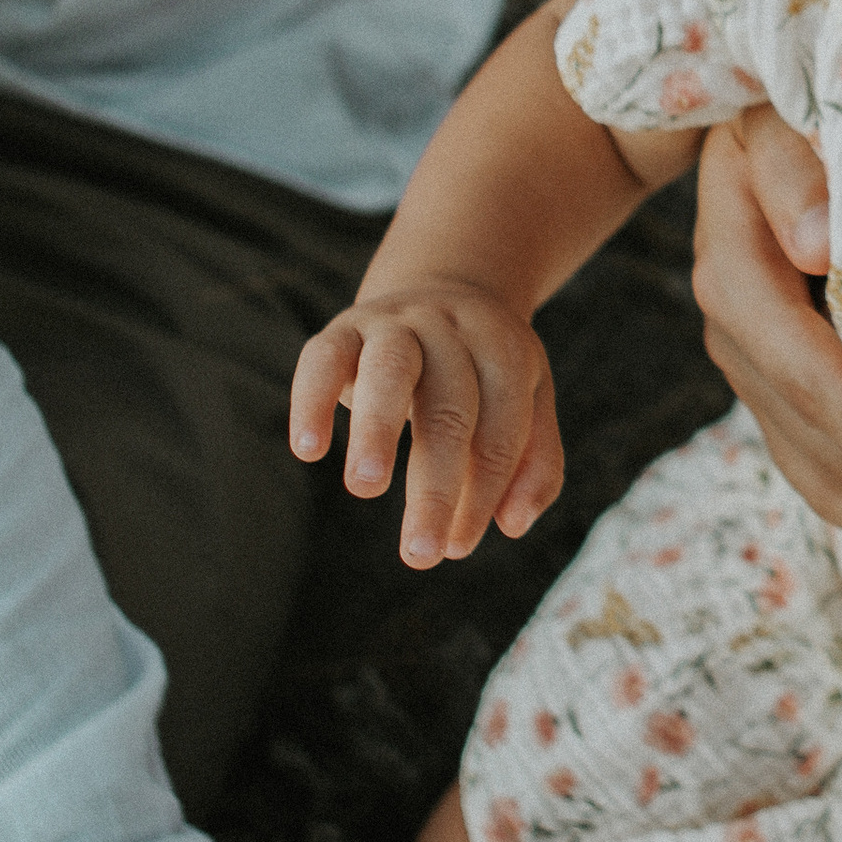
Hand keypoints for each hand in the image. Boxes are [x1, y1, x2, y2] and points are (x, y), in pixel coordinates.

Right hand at [291, 279, 561, 569]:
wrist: (442, 287)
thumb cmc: (485, 370)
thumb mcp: (528, 402)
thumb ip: (533, 463)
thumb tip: (513, 525)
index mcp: (504, 350)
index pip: (502, 429)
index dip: (483, 492)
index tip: (457, 547)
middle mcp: (451, 331)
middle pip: (451, 407)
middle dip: (436, 486)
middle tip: (420, 554)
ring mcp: (395, 323)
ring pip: (390, 372)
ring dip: (378, 431)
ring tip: (366, 490)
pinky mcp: (344, 328)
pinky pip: (324, 357)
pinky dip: (312, 400)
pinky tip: (307, 449)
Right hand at [692, 113, 841, 605]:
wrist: (742, 109)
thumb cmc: (791, 99)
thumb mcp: (786, 112)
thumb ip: (797, 166)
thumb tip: (815, 240)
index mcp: (740, 274)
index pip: (819, 381)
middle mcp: (738, 335)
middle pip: (827, 452)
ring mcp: (756, 369)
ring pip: (826, 477)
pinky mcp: (782, 385)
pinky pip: (827, 468)